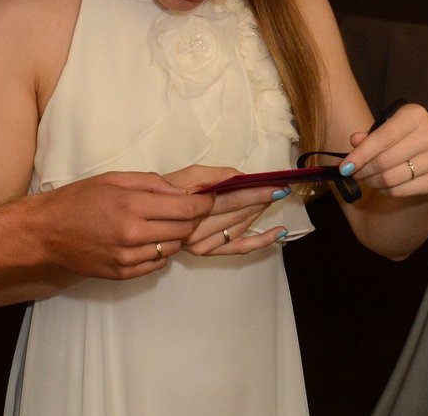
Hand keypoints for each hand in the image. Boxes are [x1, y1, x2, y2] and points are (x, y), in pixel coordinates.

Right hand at [31, 171, 215, 279]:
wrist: (46, 233)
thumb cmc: (78, 200)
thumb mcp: (114, 179)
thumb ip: (151, 183)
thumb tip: (182, 191)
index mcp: (132, 205)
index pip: (185, 208)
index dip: (203, 203)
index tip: (208, 199)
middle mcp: (132, 234)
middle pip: (183, 230)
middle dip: (192, 219)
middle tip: (188, 210)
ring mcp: (127, 258)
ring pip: (172, 249)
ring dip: (175, 237)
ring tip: (163, 225)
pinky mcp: (122, 274)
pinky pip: (156, 265)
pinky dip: (159, 253)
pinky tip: (148, 241)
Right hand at [164, 165, 288, 256]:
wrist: (146, 215)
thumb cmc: (167, 190)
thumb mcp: (187, 174)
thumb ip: (215, 175)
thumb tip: (242, 177)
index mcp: (189, 207)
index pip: (229, 198)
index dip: (254, 191)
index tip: (274, 183)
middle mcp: (195, 230)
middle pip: (236, 213)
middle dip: (261, 199)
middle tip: (281, 188)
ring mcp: (201, 245)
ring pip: (239, 228)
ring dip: (260, 213)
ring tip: (276, 198)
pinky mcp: (207, 252)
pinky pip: (238, 248)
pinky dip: (261, 241)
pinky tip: (279, 232)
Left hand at [340, 102, 427, 196]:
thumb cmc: (403, 134)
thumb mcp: (386, 126)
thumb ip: (369, 135)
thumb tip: (354, 141)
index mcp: (415, 116)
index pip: (383, 138)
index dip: (360, 155)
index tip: (344, 167)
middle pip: (385, 161)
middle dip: (363, 170)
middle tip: (353, 173)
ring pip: (392, 178)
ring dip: (372, 182)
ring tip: (365, 178)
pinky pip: (402, 191)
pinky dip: (386, 191)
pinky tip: (381, 185)